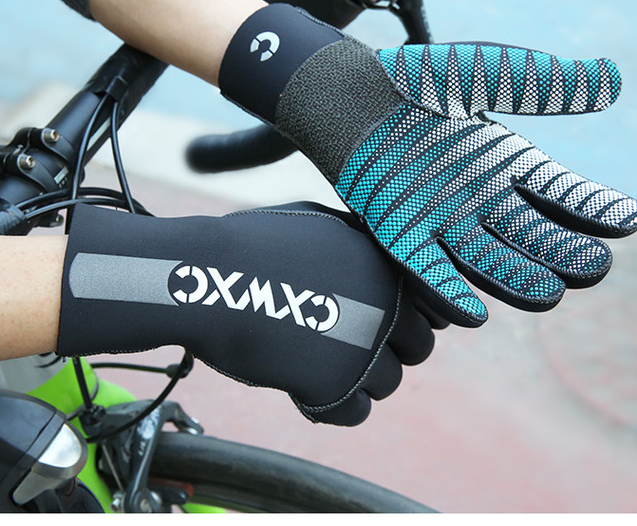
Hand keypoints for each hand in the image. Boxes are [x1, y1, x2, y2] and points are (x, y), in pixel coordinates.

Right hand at [57, 203, 441, 425]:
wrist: (209, 278)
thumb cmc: (254, 245)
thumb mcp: (319, 223)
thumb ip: (360, 245)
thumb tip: (378, 266)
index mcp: (389, 268)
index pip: (427, 311)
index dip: (400, 319)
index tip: (370, 320)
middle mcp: (389, 308)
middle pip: (417, 349)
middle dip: (384, 350)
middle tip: (343, 343)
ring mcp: (365, 349)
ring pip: (387, 383)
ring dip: (357, 378)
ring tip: (314, 358)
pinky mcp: (336, 387)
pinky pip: (356, 413)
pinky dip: (332, 405)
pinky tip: (302, 382)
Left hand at [219, 4, 636, 325]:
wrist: (354, 93)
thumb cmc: (421, 80)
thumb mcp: (486, 75)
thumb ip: (540, 85)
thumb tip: (609, 82)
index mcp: (506, 165)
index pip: (560, 194)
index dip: (594, 208)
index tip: (630, 219)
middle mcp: (480, 199)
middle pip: (530, 235)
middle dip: (563, 253)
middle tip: (594, 266)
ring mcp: (441, 219)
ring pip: (487, 259)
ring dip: (516, 279)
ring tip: (550, 293)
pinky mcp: (398, 231)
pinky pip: (426, 267)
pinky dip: (447, 289)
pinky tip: (473, 313)